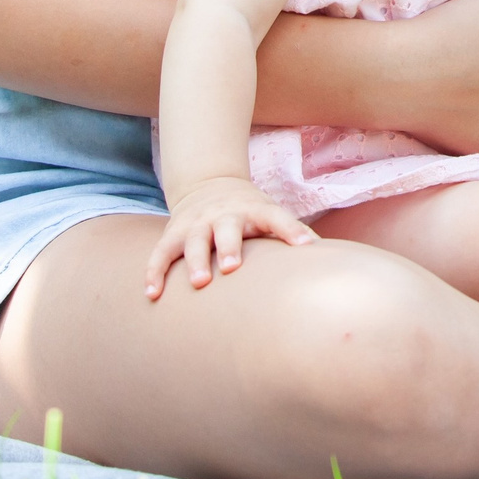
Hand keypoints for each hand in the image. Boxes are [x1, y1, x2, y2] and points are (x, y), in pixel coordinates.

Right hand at [146, 176, 316, 297]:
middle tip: (233, 267)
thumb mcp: (271, 213)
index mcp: (254, 210)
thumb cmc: (250, 211)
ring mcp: (196, 224)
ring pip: (193, 240)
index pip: (276, 217)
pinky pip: (160, 254)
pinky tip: (152, 294)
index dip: (291, 230)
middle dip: (229, 247)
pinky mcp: (173, 234)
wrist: (209, 184)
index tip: (304, 246)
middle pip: (226, 229)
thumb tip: (325, 254)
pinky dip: (154, 272)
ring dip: (195, 260)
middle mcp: (223, 215)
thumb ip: (293, 232)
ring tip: (199, 282)